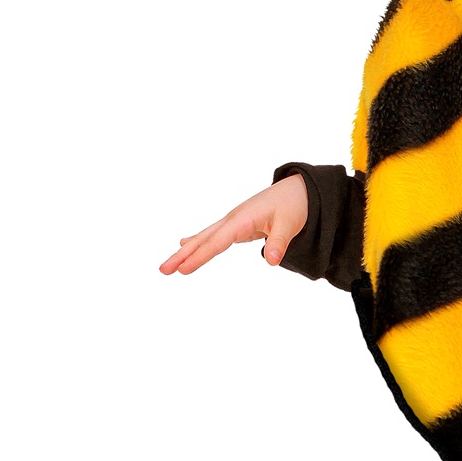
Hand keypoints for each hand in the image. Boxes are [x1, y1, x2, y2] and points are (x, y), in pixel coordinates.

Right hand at [159, 174, 307, 274]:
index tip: (183, 270)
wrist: (299, 190)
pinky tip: (186, 244)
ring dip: (187, 251)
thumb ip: (278, 242)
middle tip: (163, 270)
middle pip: (203, 239)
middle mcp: (233, 220)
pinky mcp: (238, 225)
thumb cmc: (293, 205)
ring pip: (205, 237)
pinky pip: (213, 236)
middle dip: (182, 255)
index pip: (217, 242)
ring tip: (169, 266)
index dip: (200, 257)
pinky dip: (199, 242)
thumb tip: (270, 261)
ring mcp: (233, 222)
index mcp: (242, 219)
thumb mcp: (290, 224)